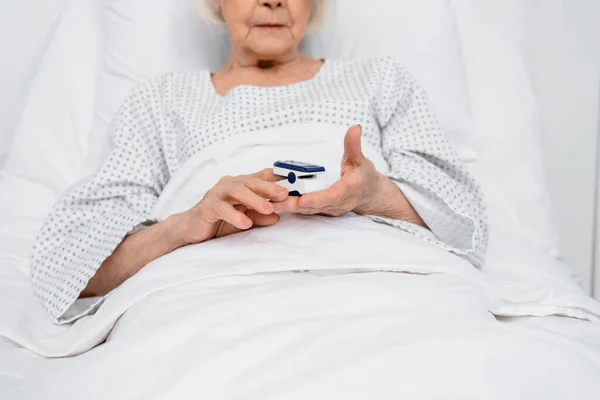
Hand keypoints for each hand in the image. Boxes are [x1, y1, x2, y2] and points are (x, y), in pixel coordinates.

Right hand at [172, 169, 287, 244]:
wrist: (192, 229)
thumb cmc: (220, 221)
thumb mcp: (246, 219)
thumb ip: (260, 216)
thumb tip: (277, 216)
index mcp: (241, 185)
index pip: (261, 177)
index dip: (277, 178)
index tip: (295, 181)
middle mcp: (229, 184)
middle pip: (251, 181)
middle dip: (269, 187)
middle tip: (284, 194)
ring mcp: (217, 193)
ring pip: (238, 191)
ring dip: (255, 199)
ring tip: (269, 208)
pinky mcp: (207, 206)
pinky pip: (222, 208)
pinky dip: (235, 215)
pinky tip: (246, 223)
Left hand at [273, 125, 384, 215]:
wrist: (369, 194)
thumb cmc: (363, 175)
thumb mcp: (360, 158)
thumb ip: (353, 145)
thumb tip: (354, 128)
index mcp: (350, 189)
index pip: (333, 196)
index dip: (317, 199)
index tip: (303, 200)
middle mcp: (339, 203)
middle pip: (315, 206)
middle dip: (294, 205)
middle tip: (275, 202)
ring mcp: (330, 209)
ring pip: (308, 210)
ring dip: (289, 207)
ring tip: (269, 203)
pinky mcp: (322, 211)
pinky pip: (306, 210)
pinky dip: (291, 207)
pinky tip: (274, 203)